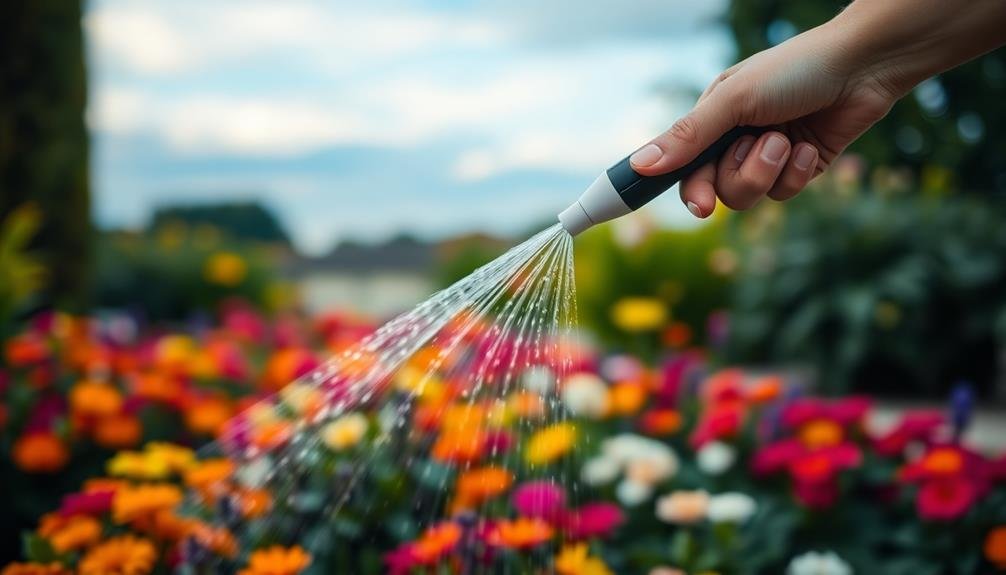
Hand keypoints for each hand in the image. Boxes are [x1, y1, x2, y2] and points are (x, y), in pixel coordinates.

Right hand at [629, 22, 897, 216]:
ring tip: (787, 139)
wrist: (863, 66)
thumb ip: (688, 136)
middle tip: (754, 149)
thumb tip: (641, 165)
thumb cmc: (793, 70)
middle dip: (738, 175)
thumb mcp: (734, 100)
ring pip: (750, 196)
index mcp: (713, 120)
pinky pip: (784, 193)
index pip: (684, 167)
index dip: (688, 189)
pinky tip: (808, 145)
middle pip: (717, 190)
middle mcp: (736, 141)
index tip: (700, 208)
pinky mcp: (798, 169)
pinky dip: (796, 172)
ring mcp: (768, 157)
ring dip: (768, 171)